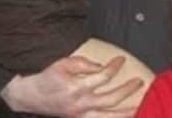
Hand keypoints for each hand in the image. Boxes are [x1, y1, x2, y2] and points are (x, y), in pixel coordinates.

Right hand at [1, 55, 143, 117]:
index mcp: (77, 87)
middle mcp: (81, 104)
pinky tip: (124, 117)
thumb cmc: (46, 78)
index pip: (102, 76)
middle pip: (111, 99)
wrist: (30, 97)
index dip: (114, 67)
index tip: (121, 59)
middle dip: (127, 90)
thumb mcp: (62, 64)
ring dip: (126, 112)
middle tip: (139, 82)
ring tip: (140, 107)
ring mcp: (81, 115)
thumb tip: (101, 66)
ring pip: (109, 116)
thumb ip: (83, 63)